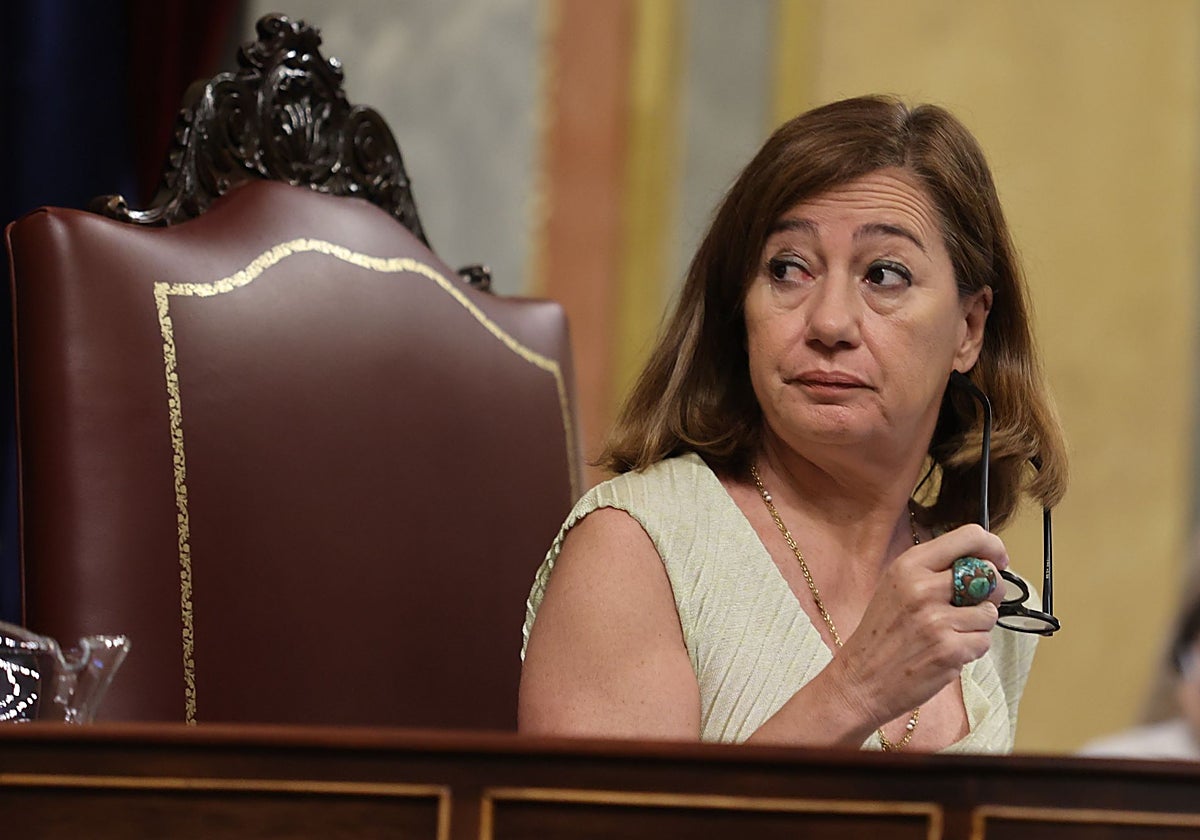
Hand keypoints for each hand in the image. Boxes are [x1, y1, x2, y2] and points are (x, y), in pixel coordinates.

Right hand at [829, 524, 1007, 728]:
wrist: (861, 679)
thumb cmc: (881, 634)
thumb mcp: (896, 586)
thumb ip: (933, 571)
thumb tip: (981, 565)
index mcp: (909, 565)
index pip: (968, 537)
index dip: (992, 547)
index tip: (997, 560)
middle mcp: (922, 587)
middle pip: (988, 575)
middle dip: (992, 590)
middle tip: (976, 603)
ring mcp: (937, 620)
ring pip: (990, 612)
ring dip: (978, 625)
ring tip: (950, 632)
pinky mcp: (949, 650)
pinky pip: (984, 641)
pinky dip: (972, 648)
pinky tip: (948, 651)